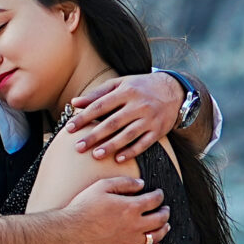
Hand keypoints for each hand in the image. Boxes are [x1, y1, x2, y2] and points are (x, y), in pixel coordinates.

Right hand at [64, 173, 170, 243]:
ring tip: (165, 225)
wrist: (68, 233)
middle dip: (165, 211)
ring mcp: (131, 242)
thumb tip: (141, 184)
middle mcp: (135, 225)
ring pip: (157, 236)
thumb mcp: (101, 187)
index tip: (159, 194)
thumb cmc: (82, 208)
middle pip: (161, 218)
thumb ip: (124, 183)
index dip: (159, 195)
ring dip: (164, 229)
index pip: (155, 200)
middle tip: (165, 209)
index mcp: (131, 207)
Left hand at [67, 73, 185, 161]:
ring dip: (111, 146)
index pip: (100, 106)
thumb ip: (97, 93)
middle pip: (112, 123)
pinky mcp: (159, 130)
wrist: (174, 90)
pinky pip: (144, 143)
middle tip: (78, 147)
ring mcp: (150, 118)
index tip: (69, 129)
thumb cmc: (141, 87)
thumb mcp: (120, 84)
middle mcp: (138, 105)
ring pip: (128, 134)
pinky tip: (119, 159)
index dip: (83, 118)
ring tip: (96, 155)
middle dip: (94, 136)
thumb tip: (74, 103)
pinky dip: (132, 151)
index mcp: (126, 91)